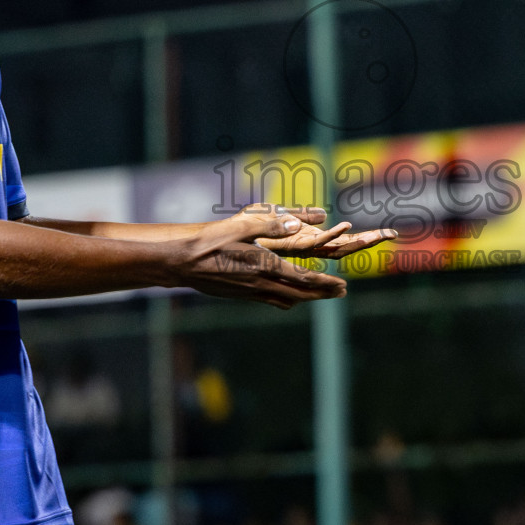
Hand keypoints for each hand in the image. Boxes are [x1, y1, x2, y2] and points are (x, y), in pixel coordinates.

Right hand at [173, 204, 347, 308]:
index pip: (302, 278)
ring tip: (322, 294)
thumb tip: (296, 224)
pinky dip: (287, 298)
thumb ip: (270, 225)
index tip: (342, 284)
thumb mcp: (240, 225)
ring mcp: (251, 291)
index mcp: (264, 265)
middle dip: (323, 293)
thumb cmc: (210, 240)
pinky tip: (289, 297)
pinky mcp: (242, 293)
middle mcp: (261, 283)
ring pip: (287, 299)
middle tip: (341, 292)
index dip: (325, 282)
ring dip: (307, 297)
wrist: (183, 262)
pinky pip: (271, 299)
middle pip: (300, 293)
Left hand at [255, 209, 397, 258]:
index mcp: (306, 241)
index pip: (341, 241)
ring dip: (357, 241)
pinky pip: (315, 242)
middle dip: (369, 240)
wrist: (224, 238)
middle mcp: (306, 247)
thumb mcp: (277, 214)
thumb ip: (302, 215)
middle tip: (393, 234)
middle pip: (344, 247)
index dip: (363, 238)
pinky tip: (347, 226)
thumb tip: (324, 214)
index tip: (385, 232)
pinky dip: (332, 234)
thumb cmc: (246, 227)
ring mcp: (299, 247)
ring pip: (334, 248)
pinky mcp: (289, 244)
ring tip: (380, 234)